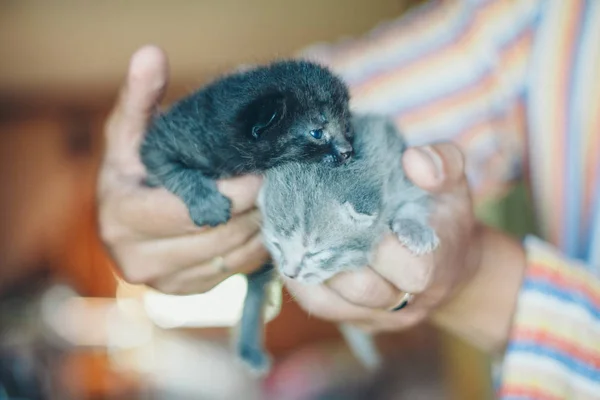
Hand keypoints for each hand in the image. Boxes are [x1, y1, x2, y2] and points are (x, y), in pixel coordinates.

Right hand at [97, 45, 268, 293]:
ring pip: (231, 258)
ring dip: (260, 228)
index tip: (263, 172)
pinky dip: (256, 247)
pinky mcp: (187, 293)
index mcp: (121, 218)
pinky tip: (265, 221)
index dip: (231, 193)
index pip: (188, 211)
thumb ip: (140, 97)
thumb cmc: (132, 168)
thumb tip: (151, 54)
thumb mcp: (131, 132)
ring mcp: (165, 284)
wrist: (128, 214)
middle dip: (253, 209)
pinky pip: (235, 272)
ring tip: (278, 199)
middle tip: (280, 182)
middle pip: (216, 237)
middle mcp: (138, 261)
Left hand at [285, 143, 481, 331]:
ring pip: (331, 303)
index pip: (413, 269)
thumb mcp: (453, 182)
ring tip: (295, 232)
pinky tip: (291, 249)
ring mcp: (380, 316)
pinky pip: (319, 305)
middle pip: (364, 289)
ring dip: (309, 266)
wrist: (450, 263)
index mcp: (436, 267)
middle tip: (316, 217)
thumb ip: (442, 164)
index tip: (361, 211)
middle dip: (337, 252)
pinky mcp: (357, 320)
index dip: (384, 244)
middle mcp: (407, 302)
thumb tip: (412, 160)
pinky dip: (300, 278)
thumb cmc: (445, 216)